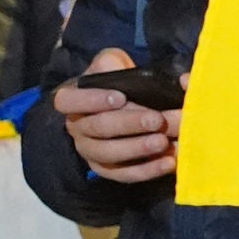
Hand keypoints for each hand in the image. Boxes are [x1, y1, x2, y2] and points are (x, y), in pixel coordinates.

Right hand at [57, 48, 179, 184]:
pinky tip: (168, 162)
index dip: (92, 100)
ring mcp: (90, 151)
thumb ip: (125, 64)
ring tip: (163, 142)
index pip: (67, 101)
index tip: (120, 97)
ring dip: (138, 148)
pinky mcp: (107, 169)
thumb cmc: (115, 83)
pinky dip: (147, 170)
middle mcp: (77, 127)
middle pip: (97, 128)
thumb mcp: (114, 65)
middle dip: (129, 124)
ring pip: (108, 154)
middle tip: (157, 120)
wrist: (117, 110)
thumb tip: (171, 76)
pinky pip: (123, 174)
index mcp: (73, 100)